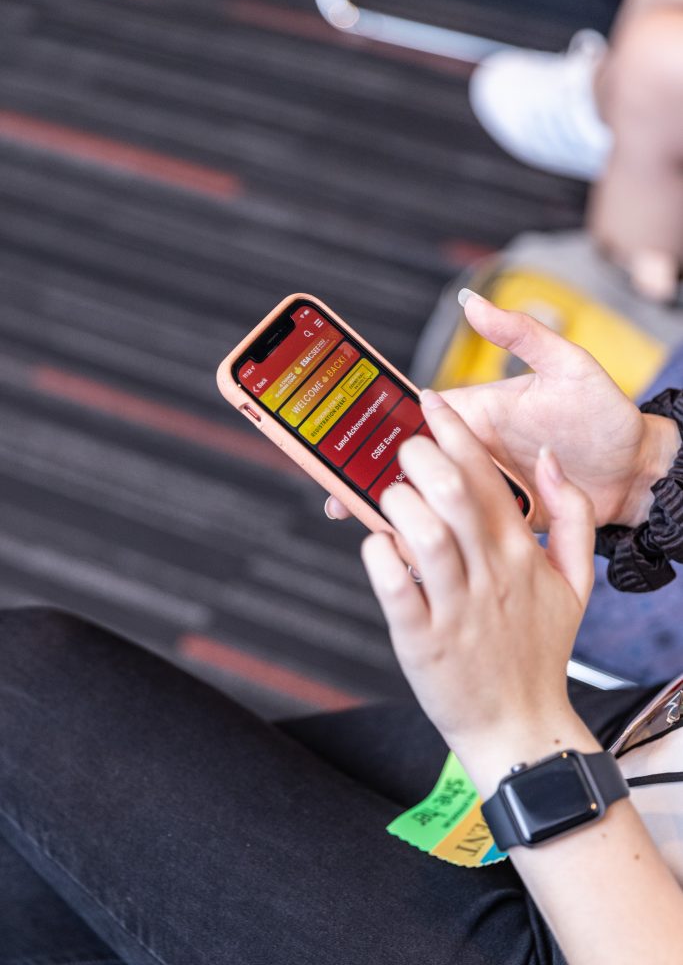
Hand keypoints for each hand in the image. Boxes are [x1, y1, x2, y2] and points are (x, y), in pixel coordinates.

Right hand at [326, 291, 679, 530]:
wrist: (640, 472)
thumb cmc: (607, 414)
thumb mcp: (568, 367)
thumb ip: (521, 336)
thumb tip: (470, 301)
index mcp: (478, 413)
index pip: (417, 420)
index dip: (378, 431)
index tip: (342, 443)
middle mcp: (475, 452)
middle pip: (413, 465)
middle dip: (374, 479)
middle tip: (338, 498)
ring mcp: (485, 489)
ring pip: (431, 502)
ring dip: (400, 515)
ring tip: (367, 530)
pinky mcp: (500, 523)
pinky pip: (460, 532)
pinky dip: (436, 543)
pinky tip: (410, 556)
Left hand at [361, 391, 596, 788]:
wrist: (521, 727)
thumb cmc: (539, 650)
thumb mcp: (577, 583)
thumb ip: (574, 517)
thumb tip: (551, 459)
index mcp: (522, 554)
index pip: (487, 474)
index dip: (454, 430)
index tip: (430, 401)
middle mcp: (490, 575)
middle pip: (453, 494)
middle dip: (418, 456)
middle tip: (401, 450)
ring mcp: (455, 609)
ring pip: (423, 535)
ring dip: (397, 503)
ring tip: (389, 497)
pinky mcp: (422, 642)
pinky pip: (395, 588)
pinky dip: (378, 557)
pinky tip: (376, 545)